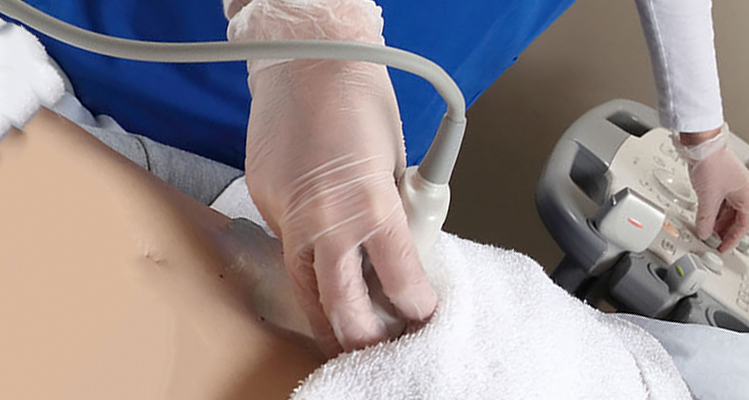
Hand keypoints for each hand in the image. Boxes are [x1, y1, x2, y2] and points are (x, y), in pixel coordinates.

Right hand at [232, 0, 434, 354]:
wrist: (307, 63)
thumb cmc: (359, 101)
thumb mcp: (395, 165)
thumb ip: (395, 213)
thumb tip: (403, 250)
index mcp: (372, 207)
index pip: (400, 280)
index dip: (416, 306)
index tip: (424, 316)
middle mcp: (327, 222)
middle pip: (344, 307)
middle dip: (365, 337)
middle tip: (384, 348)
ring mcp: (290, 218)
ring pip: (307, 291)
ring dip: (329, 319)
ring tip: (348, 339)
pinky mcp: (267, 208)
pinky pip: (289, 254)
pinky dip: (308, 271)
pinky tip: (323, 279)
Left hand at [680, 128, 748, 251]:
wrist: (701, 143)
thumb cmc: (712, 161)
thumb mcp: (708, 197)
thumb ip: (706, 219)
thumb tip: (704, 232)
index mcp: (747, 193)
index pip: (745, 224)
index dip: (733, 239)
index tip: (724, 248)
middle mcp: (742, 189)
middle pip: (737, 218)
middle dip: (725, 231)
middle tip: (715, 242)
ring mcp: (732, 184)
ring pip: (728, 210)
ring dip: (718, 222)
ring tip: (708, 231)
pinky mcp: (721, 180)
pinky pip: (720, 202)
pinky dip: (713, 212)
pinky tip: (705, 218)